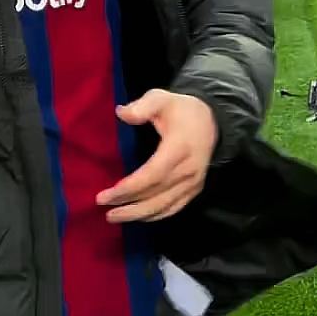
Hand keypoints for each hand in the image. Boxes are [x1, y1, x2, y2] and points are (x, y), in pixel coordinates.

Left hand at [97, 90, 218, 222]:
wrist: (211, 121)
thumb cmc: (181, 110)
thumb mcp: (162, 98)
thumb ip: (142, 106)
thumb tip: (121, 113)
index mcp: (179, 148)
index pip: (152, 175)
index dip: (129, 188)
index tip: (106, 195)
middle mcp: (188, 170)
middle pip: (156, 195)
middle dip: (129, 206)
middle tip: (105, 210)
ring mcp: (193, 183)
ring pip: (165, 206)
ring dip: (139, 215)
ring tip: (115, 217)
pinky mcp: (194, 189)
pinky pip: (174, 208)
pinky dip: (156, 216)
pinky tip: (138, 217)